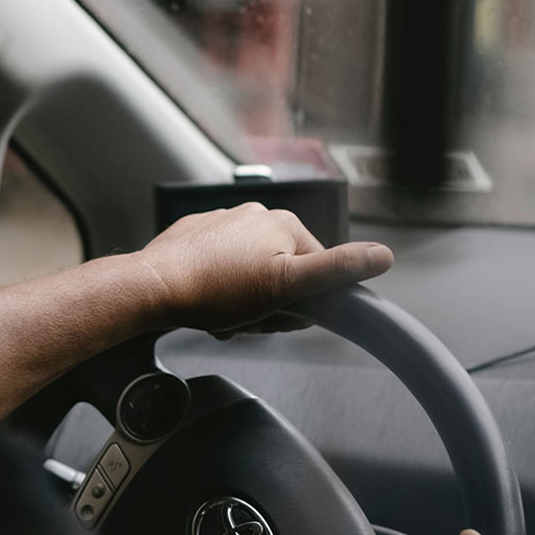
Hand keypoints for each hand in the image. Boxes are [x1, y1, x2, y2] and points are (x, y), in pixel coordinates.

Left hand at [131, 202, 392, 335]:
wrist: (152, 288)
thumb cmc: (215, 290)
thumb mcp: (286, 285)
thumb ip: (336, 270)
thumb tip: (382, 256)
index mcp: (282, 223)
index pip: (315, 268)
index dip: (302, 301)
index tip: (281, 316)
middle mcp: (253, 215)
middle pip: (281, 272)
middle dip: (269, 302)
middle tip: (248, 319)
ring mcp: (222, 224)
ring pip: (249, 273)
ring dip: (243, 302)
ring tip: (223, 317)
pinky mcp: (195, 238)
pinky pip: (220, 269)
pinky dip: (218, 290)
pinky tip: (206, 306)